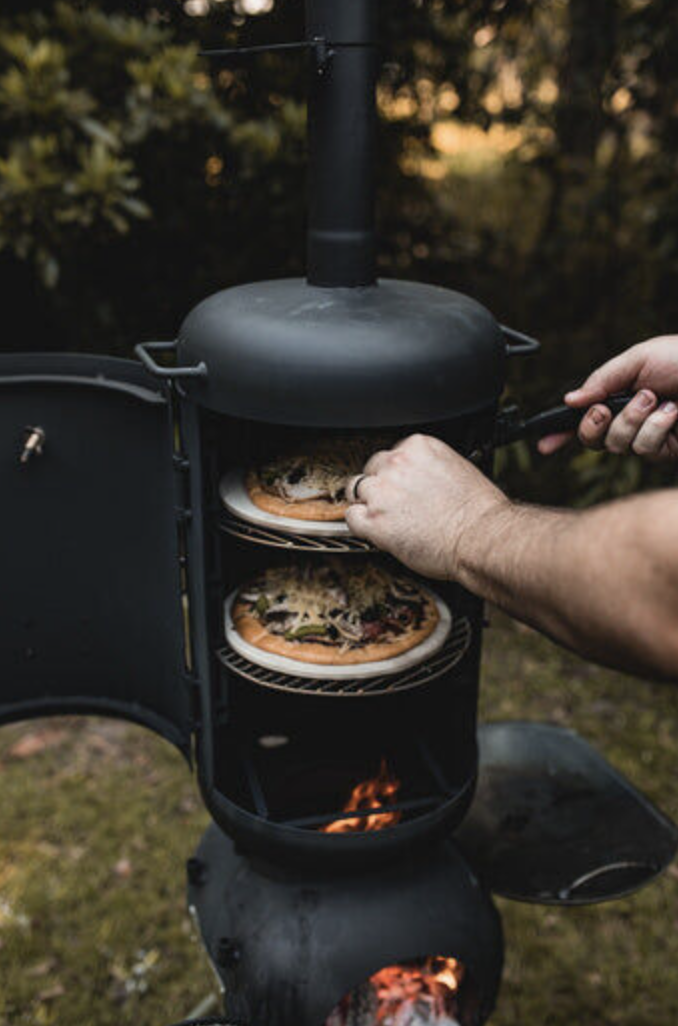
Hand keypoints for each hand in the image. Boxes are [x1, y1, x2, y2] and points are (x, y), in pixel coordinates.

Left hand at [346, 434, 505, 579]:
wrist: (481, 538)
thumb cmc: (478, 511)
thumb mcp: (458, 469)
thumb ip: (429, 467)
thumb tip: (419, 478)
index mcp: (418, 447)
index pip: (391, 454)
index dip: (394, 474)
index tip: (401, 487)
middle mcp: (397, 464)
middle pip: (371, 470)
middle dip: (380, 487)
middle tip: (394, 505)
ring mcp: (382, 492)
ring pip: (357, 492)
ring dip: (368, 505)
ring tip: (388, 520)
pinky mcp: (375, 520)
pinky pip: (351, 517)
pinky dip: (360, 525)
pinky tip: (376, 531)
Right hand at [539, 335, 677, 461]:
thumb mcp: (638, 359)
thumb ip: (601, 380)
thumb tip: (571, 400)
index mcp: (619, 395)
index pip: (584, 418)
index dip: (561, 433)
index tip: (543, 443)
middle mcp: (630, 420)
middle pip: (593, 439)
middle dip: (591, 426)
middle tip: (603, 409)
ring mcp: (649, 438)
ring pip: (616, 445)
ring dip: (632, 421)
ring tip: (655, 399)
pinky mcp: (667, 451)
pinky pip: (644, 449)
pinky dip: (655, 428)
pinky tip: (672, 413)